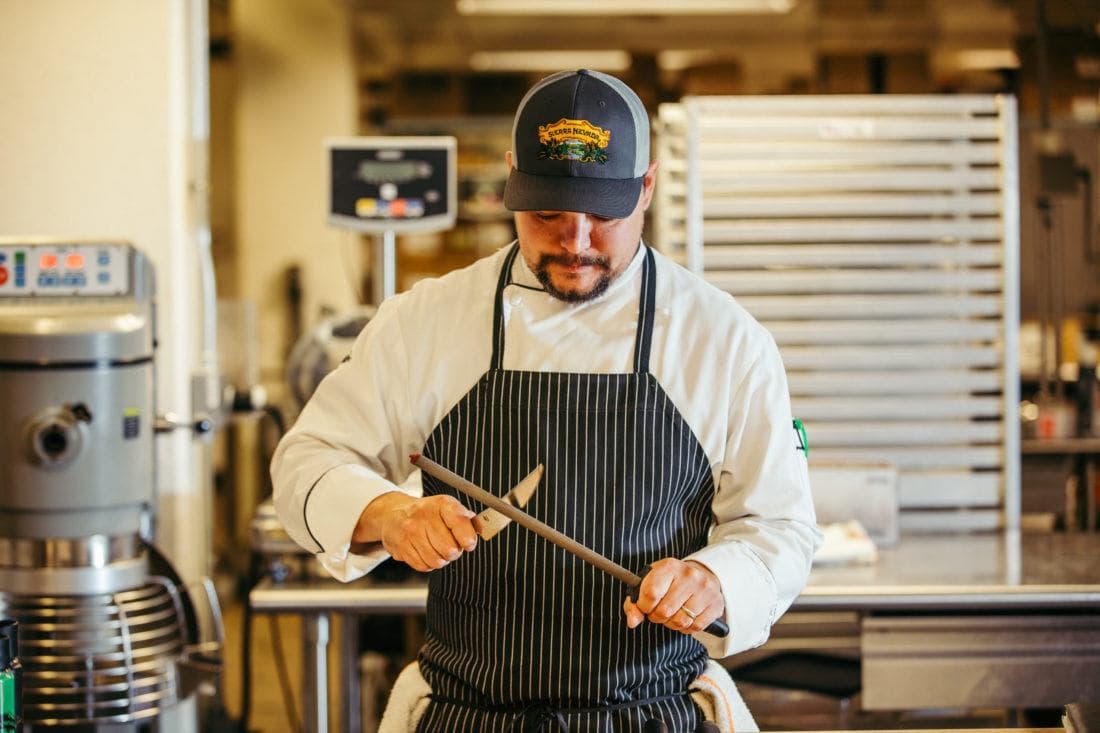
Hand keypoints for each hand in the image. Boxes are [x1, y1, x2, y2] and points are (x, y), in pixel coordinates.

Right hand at [354, 492, 477, 571]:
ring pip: (436, 560)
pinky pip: (422, 565)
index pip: (460, 522)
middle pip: (449, 549)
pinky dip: (427, 563)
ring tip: (436, 549)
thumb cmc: (427, 514)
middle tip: (450, 547)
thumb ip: (466, 519)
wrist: (394, 514)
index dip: (468, 538)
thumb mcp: (448, 508)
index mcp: (441, 503)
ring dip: (440, 560)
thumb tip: (483, 528)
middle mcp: (424, 515)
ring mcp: (411, 530)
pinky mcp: (401, 546)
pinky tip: (424, 552)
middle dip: (454, 552)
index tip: (468, 544)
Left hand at [623, 558, 723, 634]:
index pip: (651, 593)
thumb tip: (633, 622)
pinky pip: (695, 627)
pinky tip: (686, 616)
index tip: (645, 606)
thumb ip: (634, 603)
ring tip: (673, 613)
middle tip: (659, 611)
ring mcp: (705, 589)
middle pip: (665, 611)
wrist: (701, 575)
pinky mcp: (716, 603)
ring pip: (680, 621)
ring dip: (672, 624)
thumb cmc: (670, 581)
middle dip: (657, 617)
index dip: (644, 606)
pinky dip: (686, 628)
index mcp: (669, 566)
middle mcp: (689, 575)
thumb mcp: (650, 583)